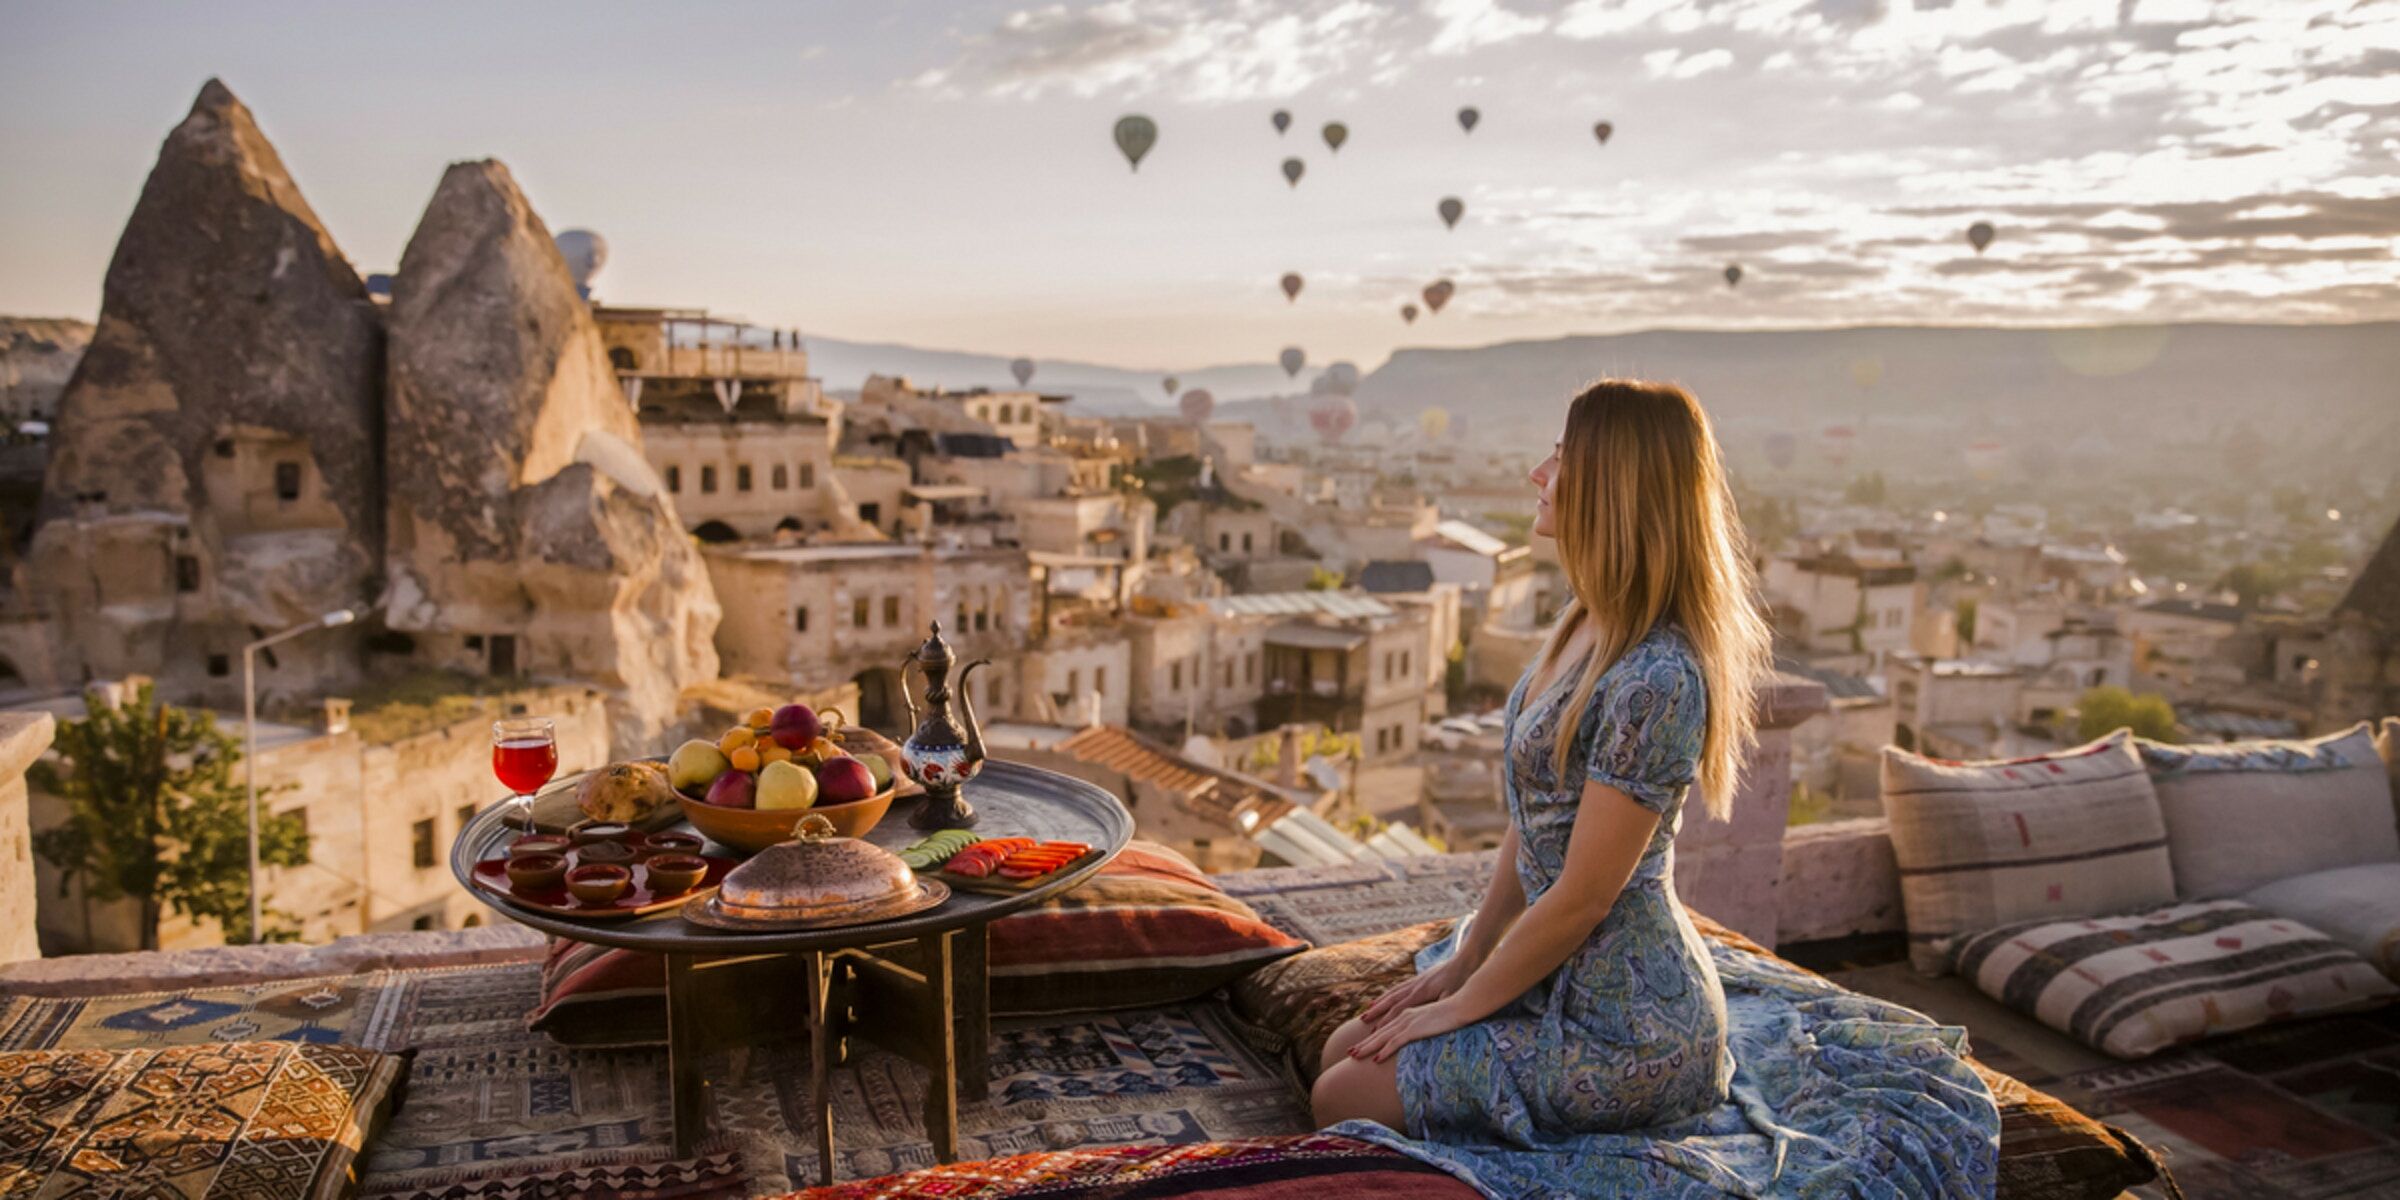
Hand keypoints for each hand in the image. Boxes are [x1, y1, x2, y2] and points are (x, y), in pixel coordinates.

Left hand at [1349, 996, 1471, 1063]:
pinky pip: (1396, 1042)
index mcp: (1409, 1014)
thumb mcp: (1435, 1019)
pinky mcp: (1415, 1028)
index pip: (1386, 1028)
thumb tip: (1423, 1034)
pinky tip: (1376, 1059)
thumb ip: (1426, 1026)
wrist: (1463, 1003)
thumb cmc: (1454, 1011)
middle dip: (1363, 1044)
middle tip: (1350, 1053)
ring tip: (1354, 1056)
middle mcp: (1405, 1016)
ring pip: (1382, 1037)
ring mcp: (1409, 1022)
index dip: (1373, 1037)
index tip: (1362, 1046)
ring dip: (1367, 1048)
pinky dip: (1384, 1050)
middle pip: (1379, 1032)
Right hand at [1359, 956, 1464, 1026]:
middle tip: (1362, 1022)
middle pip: (1390, 1001)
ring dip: (1379, 1003)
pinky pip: (1399, 989)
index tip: (1375, 1032)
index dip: (1386, 1021)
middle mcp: (1414, 986)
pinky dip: (1388, 995)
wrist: (1466, 960)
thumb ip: (1440, 1005)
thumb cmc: (1461, 980)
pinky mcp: (1419, 979)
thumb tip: (1431, 1017)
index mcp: (1421, 992)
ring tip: (1367, 1012)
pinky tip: (1385, 999)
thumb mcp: (1453, 995)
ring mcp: (1415, 981)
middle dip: (1376, 1012)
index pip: (1399, 1009)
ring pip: (1392, 993)